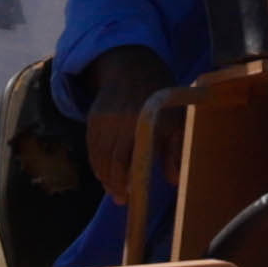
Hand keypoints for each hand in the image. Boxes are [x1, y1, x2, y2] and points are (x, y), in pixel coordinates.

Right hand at [74, 46, 178, 222]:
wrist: (135, 67)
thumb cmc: (161, 98)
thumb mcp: (176, 120)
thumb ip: (174, 150)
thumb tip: (173, 180)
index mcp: (138, 123)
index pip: (123, 159)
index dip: (123, 180)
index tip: (127, 196)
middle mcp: (117, 121)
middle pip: (108, 160)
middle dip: (112, 183)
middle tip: (119, 198)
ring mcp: (102, 118)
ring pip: (97, 155)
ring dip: (103, 175)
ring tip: (112, 188)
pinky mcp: (93, 117)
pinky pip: (91, 145)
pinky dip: (96, 161)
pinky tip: (104, 172)